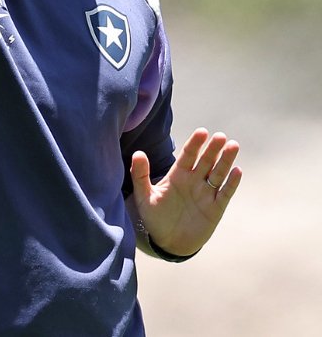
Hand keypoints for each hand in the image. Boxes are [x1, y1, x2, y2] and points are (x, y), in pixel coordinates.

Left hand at [130, 128, 242, 256]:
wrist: (167, 242)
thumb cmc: (154, 217)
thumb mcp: (144, 196)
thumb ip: (140, 175)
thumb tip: (137, 153)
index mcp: (177, 175)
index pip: (188, 155)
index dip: (195, 144)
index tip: (202, 132)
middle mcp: (194, 181)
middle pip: (206, 161)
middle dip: (213, 149)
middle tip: (221, 136)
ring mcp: (206, 194)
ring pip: (218, 173)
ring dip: (226, 161)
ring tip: (233, 146)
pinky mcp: (215, 208)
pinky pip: (225, 193)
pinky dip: (231, 183)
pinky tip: (237, 171)